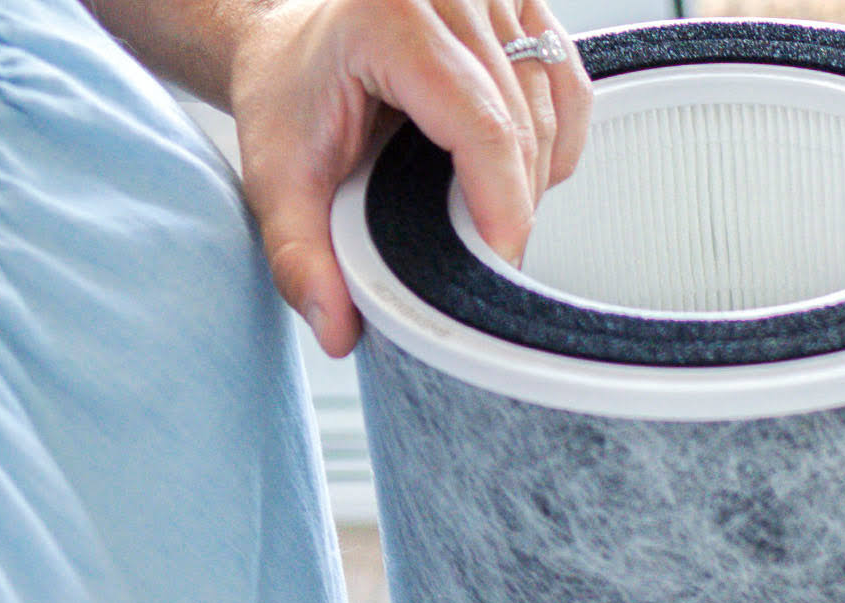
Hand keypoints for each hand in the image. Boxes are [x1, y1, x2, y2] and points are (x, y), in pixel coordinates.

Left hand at [91, 0, 590, 354]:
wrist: (287, 41)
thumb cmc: (288, 96)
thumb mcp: (277, 179)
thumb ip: (300, 259)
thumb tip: (337, 329)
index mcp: (390, 15)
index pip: (482, 124)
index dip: (502, 205)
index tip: (496, 262)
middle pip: (522, 121)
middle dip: (512, 204)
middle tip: (475, 255)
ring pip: (550, 104)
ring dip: (533, 175)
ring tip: (481, 208)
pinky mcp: (517, 3)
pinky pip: (567, 82)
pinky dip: (555, 138)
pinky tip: (516, 168)